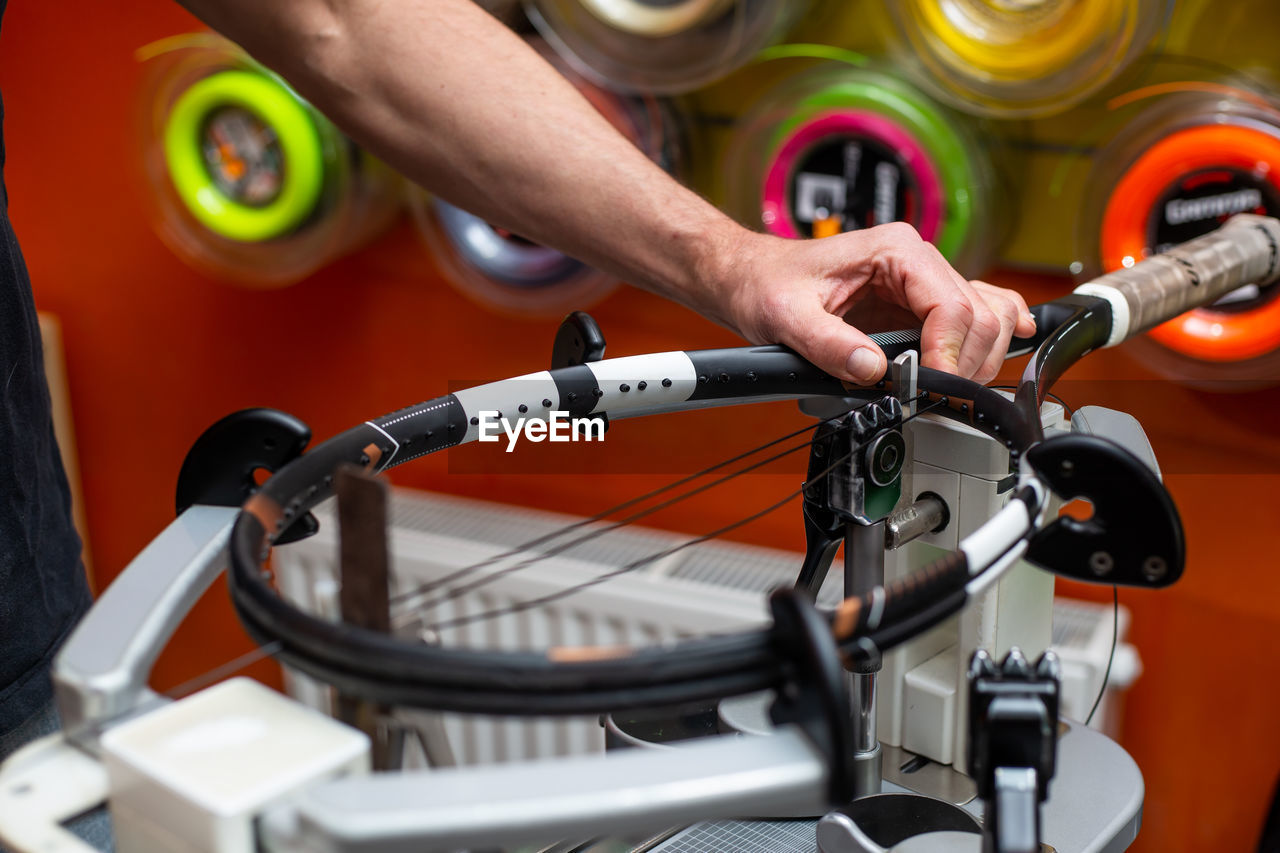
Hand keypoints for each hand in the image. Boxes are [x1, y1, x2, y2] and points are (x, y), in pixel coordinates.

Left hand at [712, 222, 1035, 384]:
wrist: (754, 278)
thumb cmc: (767, 285)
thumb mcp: (785, 315)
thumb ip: (826, 343)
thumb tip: (870, 369)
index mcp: (894, 250)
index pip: (951, 305)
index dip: (948, 353)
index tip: (928, 387)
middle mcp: (917, 261)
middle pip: (978, 315)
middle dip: (963, 362)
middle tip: (932, 396)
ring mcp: (923, 283)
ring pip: (986, 318)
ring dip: (977, 358)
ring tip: (947, 387)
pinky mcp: (919, 305)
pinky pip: (976, 313)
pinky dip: (995, 333)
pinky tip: (1012, 343)